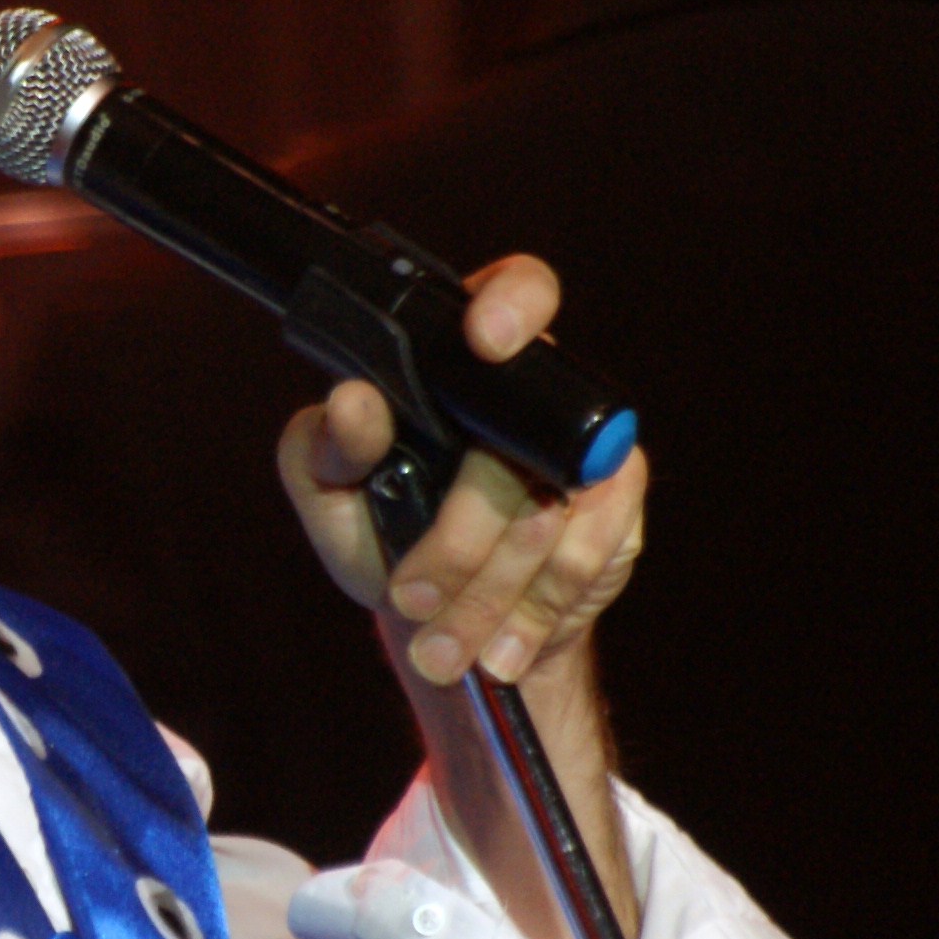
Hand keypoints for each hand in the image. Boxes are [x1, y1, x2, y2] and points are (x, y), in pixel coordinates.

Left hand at [277, 254, 648, 690]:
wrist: (450, 621)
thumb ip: (323, 448)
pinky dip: (533, 609)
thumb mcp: (332, 497)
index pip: (514, 291)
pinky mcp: (616, 503)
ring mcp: (584, 445)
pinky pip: (581, 553)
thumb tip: (352, 401)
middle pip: (508, 444)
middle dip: (456, 541)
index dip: (511, 306)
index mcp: (461, 358)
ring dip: (487, 596)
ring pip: (543, 514)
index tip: (484, 340)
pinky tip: (501, 643)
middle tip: (410, 599)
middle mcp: (533, 390)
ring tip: (444, 646)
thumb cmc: (386, 534)